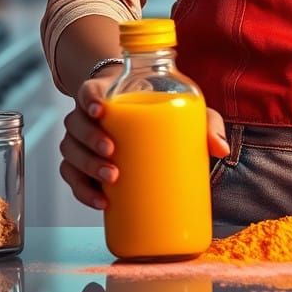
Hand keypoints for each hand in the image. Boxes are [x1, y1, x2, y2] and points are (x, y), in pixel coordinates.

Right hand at [59, 68, 231, 210]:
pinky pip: (71, 177)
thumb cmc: (162, 109)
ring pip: (70, 151)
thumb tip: (221, 149)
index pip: (88, 90)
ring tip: (111, 179)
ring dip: (85, 167)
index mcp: (107, 93)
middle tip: (112, 153)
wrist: (142, 119)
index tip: (101, 110)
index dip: (89, 99)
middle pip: (76, 124)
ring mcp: (82, 141)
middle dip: (90, 140)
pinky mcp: (83, 165)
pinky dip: (82, 190)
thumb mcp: (184, 110)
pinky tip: (100, 201)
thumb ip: (205, 123)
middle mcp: (88, 115)